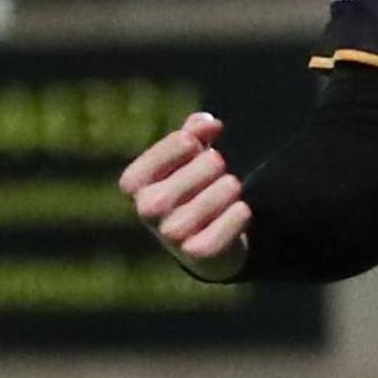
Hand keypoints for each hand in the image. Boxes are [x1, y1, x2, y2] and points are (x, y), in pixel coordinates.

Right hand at [118, 112, 252, 282]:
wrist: (201, 248)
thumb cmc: (189, 190)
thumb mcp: (186, 158)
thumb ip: (194, 132)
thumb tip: (211, 124)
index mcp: (134, 181)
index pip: (182, 141)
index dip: (198, 141)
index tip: (196, 152)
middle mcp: (147, 208)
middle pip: (210, 163)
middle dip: (220, 165)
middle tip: (216, 177)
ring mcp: (170, 233)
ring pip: (225, 190)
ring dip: (233, 188)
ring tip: (228, 193)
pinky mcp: (197, 253)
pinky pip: (236, 218)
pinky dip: (242, 212)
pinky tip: (237, 213)